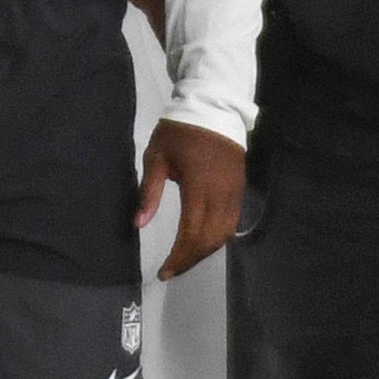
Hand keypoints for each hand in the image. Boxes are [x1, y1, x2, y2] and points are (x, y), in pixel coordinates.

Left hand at [137, 120, 244, 280]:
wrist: (214, 107)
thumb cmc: (180, 131)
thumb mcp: (156, 157)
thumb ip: (149, 192)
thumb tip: (139, 224)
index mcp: (198, 187)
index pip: (191, 234)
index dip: (179, 257)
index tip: (164, 272)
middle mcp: (221, 195)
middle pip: (210, 239)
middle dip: (191, 259)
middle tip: (172, 270)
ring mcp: (234, 192)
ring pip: (224, 233)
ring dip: (205, 251)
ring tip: (185, 259)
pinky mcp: (239, 188)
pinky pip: (232, 222)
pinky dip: (217, 237)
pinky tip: (203, 241)